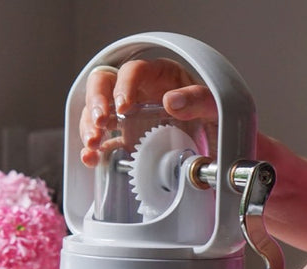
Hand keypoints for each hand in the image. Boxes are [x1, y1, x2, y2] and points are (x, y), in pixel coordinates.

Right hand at [79, 58, 216, 166]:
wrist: (217, 145)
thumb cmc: (215, 118)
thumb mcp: (216, 106)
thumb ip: (199, 99)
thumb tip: (172, 101)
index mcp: (159, 76)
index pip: (133, 71)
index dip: (124, 86)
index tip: (123, 107)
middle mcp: (137, 93)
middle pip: (103, 85)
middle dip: (97, 102)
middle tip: (101, 123)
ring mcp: (127, 117)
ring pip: (95, 112)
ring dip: (89, 127)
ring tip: (93, 145)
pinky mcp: (123, 140)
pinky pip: (101, 142)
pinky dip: (93, 151)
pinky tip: (91, 159)